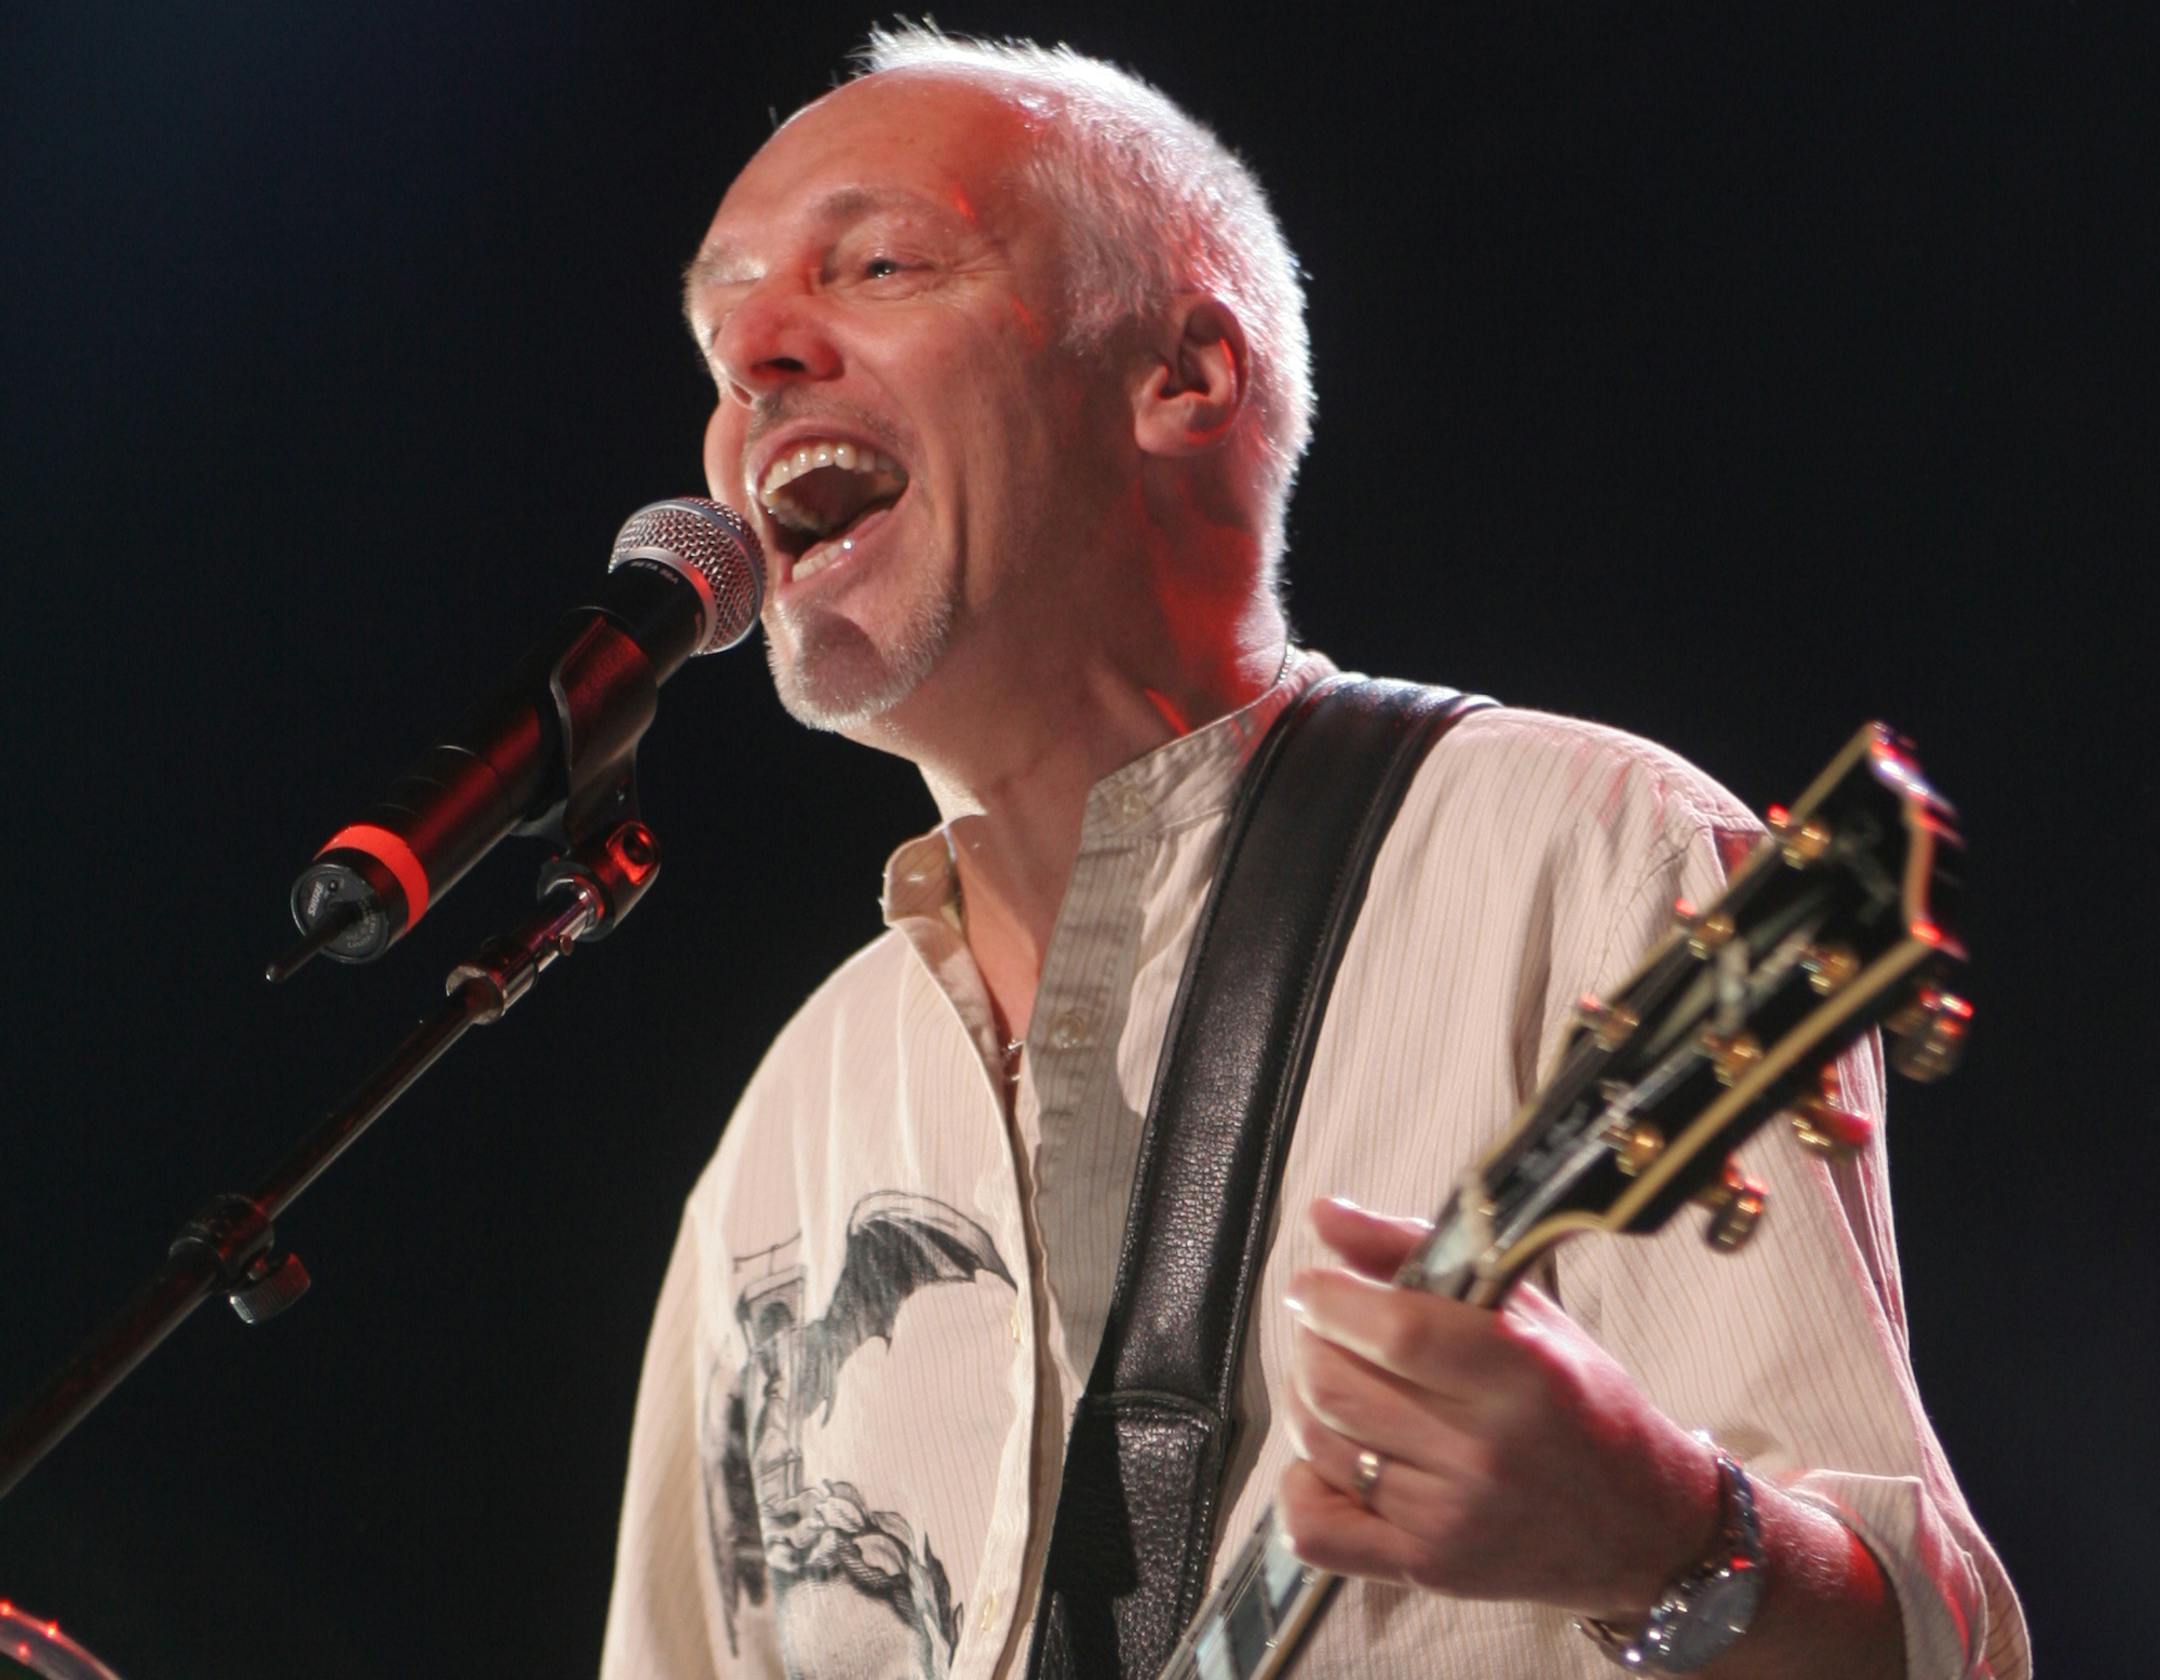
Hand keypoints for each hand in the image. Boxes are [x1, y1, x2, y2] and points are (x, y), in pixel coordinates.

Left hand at [1277, 1197, 1717, 1619]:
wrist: (1641, 1527)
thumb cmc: (1582, 1407)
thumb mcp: (1526, 1311)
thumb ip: (1416, 1252)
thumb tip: (1323, 1213)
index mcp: (1520, 1374)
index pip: (1394, 1330)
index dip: (1331, 1298)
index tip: (1318, 1285)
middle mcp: (1484, 1452)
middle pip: (1336, 1384)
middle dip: (1312, 1341)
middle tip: (1329, 1330)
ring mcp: (1451, 1518)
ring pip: (1318, 1444)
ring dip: (1307, 1400)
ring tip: (1344, 1384)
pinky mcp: (1426, 1568)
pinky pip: (1314, 1528)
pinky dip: (1301, 1484)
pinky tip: (1336, 1458)